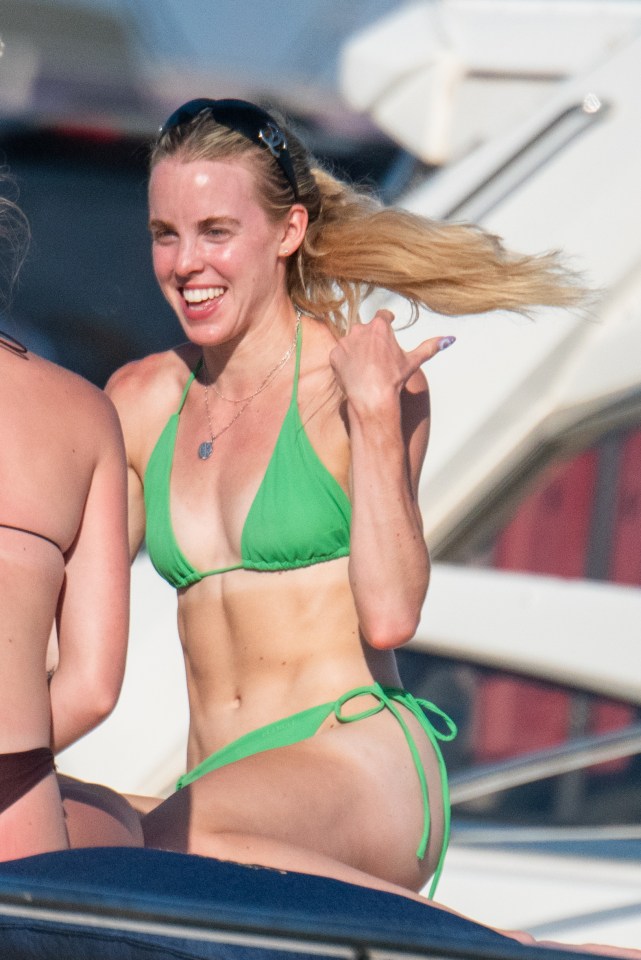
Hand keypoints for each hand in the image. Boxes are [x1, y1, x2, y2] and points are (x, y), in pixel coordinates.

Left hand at [329, 309, 453, 411]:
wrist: (372, 397)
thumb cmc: (394, 379)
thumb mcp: (414, 361)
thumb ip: (430, 347)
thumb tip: (451, 338)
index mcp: (379, 327)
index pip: (383, 315)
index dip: (386, 320)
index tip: (388, 324)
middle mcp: (360, 330)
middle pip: (366, 329)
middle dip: (371, 338)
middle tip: (377, 355)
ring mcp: (345, 342)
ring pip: (352, 341)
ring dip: (357, 349)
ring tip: (366, 366)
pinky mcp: (334, 355)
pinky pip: (340, 354)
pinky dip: (346, 361)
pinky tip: (355, 372)